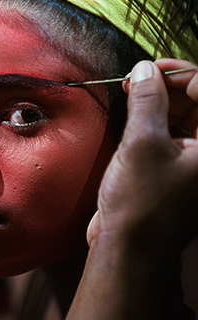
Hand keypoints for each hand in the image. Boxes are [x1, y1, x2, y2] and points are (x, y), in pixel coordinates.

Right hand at [87, 59, 197, 256]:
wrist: (129, 250)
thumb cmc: (141, 205)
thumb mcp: (142, 144)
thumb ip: (147, 100)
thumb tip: (145, 71)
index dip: (180, 74)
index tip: (151, 68)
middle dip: (169, 85)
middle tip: (138, 78)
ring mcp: (193, 164)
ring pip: (185, 117)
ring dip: (160, 101)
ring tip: (132, 92)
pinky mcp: (176, 171)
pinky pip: (172, 135)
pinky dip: (154, 121)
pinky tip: (134, 114)